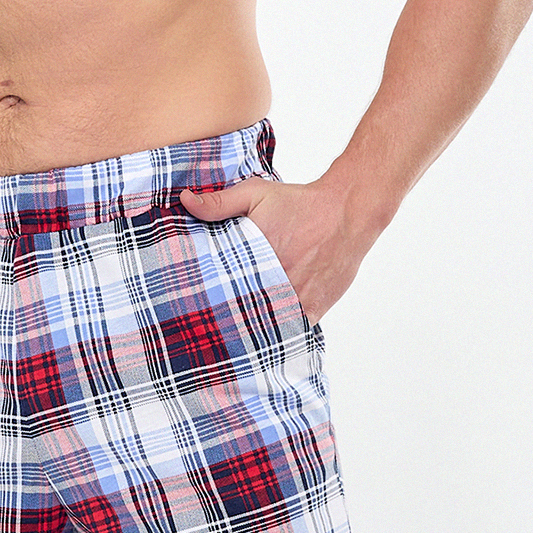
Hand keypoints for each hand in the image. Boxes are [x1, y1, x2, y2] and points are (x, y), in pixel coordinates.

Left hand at [178, 173, 375, 323]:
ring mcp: (297, 299)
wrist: (347, 211)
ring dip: (253, 329)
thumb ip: (219, 202)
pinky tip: (264, 338)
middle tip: (209, 330)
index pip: (221, 291)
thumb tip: (184, 201)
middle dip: (228, 319)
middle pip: (243, 312)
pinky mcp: (315, 309)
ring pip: (267, 326)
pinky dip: (280, 332)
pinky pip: (293, 330)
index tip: (195, 309)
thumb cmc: (301, 203)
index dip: (208, 302)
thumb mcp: (256, 194)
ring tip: (234, 338)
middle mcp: (277, 282)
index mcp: (255, 259)